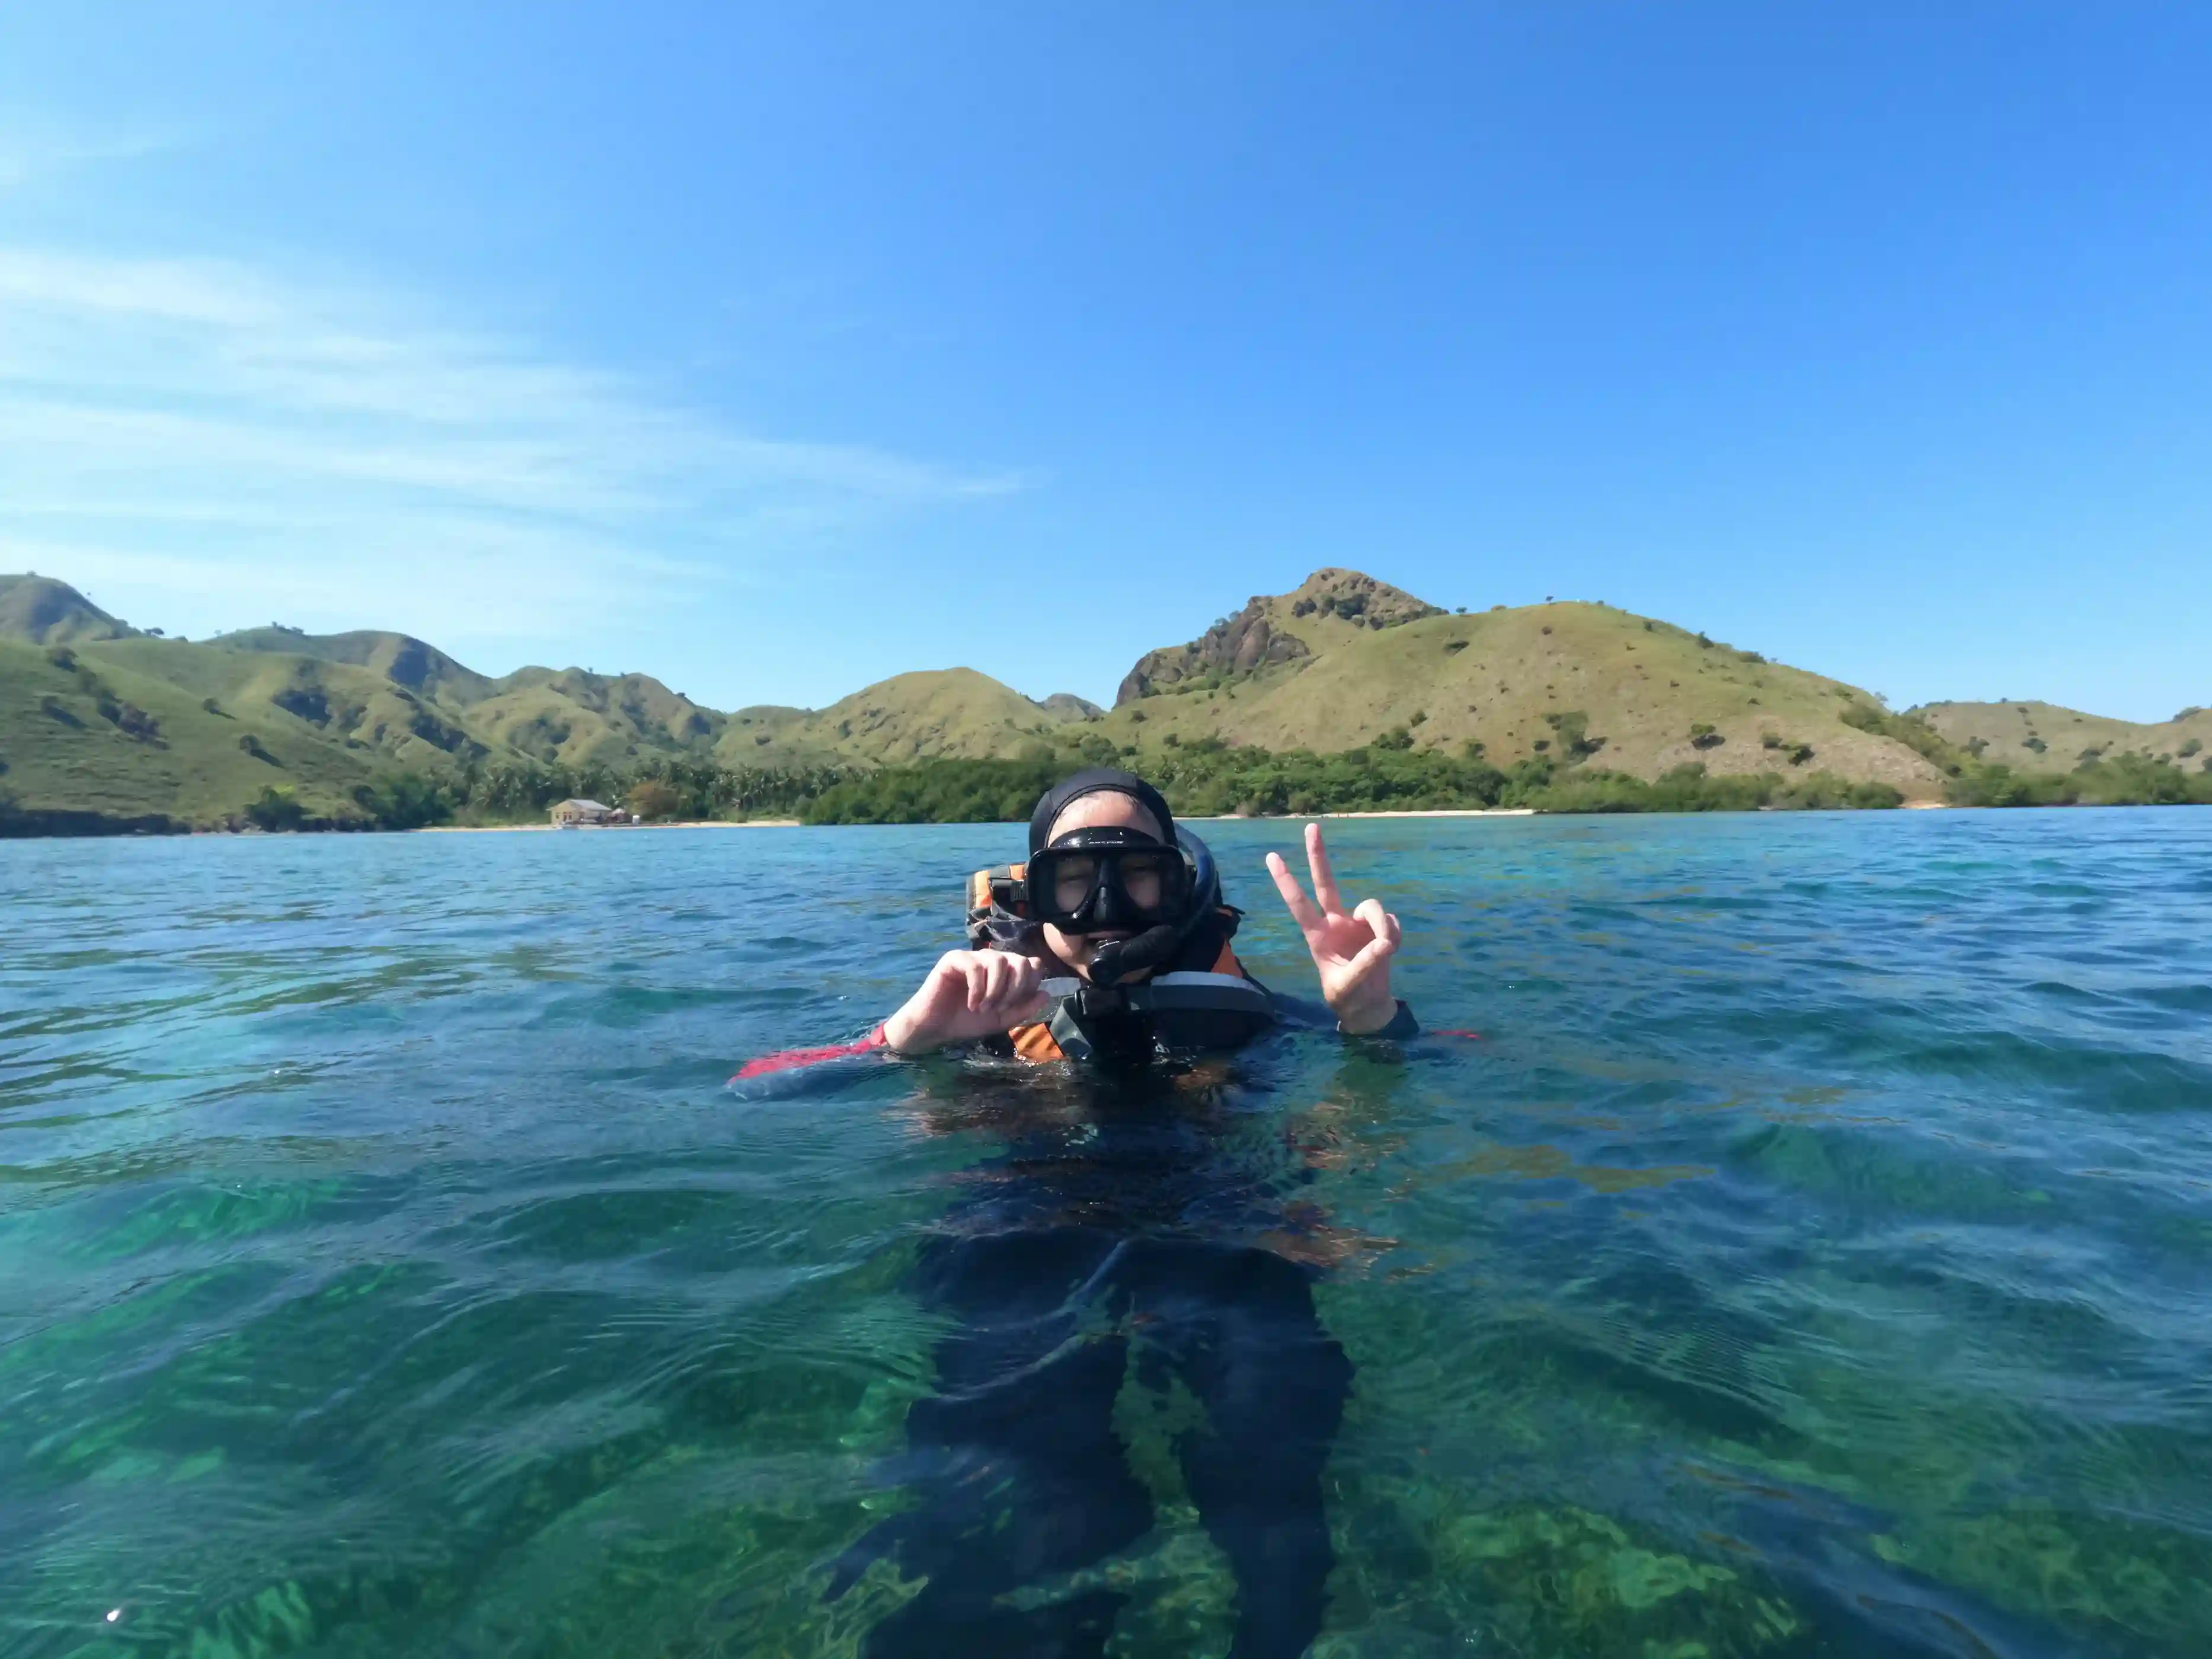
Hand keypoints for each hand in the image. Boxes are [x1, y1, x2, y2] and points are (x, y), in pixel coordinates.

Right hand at [882, 949, 1050, 1053]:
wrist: (935, 1028)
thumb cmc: (966, 1021)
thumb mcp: (1001, 1020)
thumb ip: (1024, 1008)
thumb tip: (1046, 994)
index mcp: (1005, 972)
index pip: (1031, 964)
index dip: (1029, 984)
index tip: (1015, 1005)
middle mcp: (992, 960)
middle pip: (1020, 959)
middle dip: (1015, 987)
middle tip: (999, 1008)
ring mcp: (973, 957)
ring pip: (999, 960)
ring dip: (995, 989)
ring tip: (984, 1008)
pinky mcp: (954, 959)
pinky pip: (975, 966)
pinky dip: (978, 988)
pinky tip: (971, 1003)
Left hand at [1266, 823, 1403, 1033]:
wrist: (1369, 1006)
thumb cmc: (1348, 997)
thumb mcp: (1347, 988)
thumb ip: (1363, 966)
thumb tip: (1383, 944)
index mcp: (1318, 936)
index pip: (1299, 905)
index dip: (1286, 882)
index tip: (1271, 857)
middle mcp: (1336, 922)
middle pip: (1326, 883)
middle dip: (1318, 856)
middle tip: (1310, 827)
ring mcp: (1358, 923)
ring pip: (1372, 907)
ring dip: (1382, 926)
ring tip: (1388, 950)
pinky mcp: (1380, 928)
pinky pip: (1391, 922)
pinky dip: (1395, 936)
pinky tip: (1392, 952)